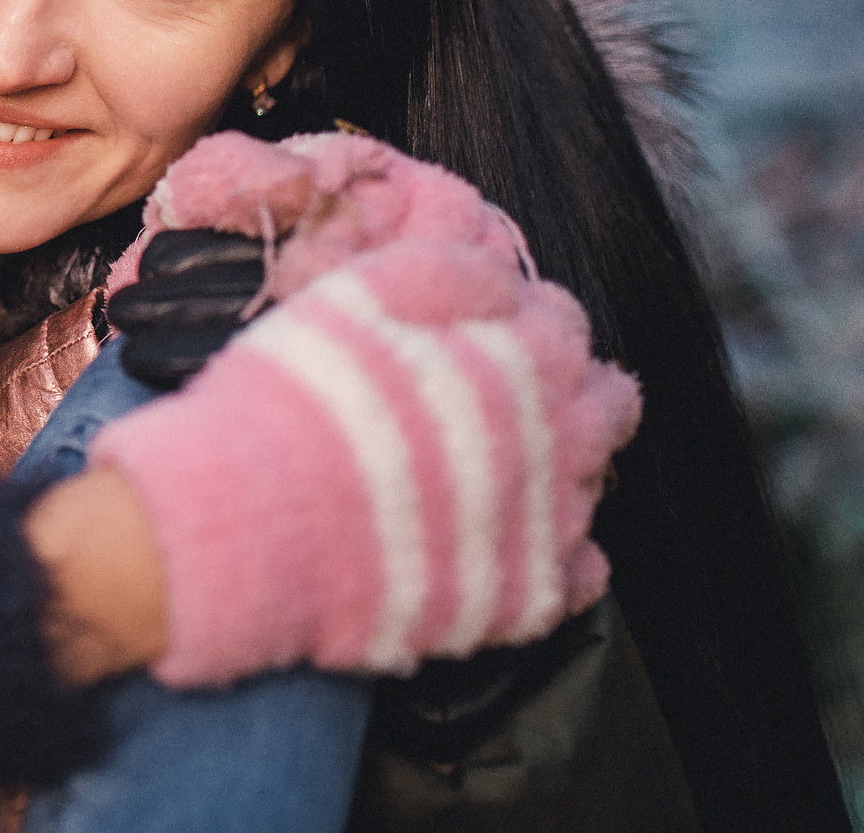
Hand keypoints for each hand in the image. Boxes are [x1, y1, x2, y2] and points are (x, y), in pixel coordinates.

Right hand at [88, 138, 639, 687]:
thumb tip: (493, 268)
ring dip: (571, 463)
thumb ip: (447, 270)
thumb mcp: (365, 291)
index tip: (496, 328)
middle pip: (604, 402)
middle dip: (571, 388)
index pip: (559, 321)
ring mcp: (547, 520)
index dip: (526, 320)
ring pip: (598, 481)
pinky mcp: (524, 595)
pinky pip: (583, 572)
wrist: (259, 514)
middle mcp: (557, 434)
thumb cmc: (300, 395)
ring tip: (519, 461)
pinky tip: (519, 538)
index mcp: (525, 352)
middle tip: (521, 394)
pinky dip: (562, 552)